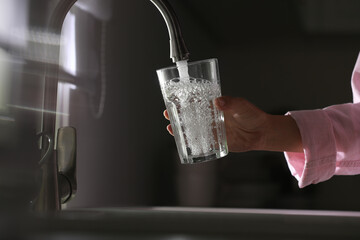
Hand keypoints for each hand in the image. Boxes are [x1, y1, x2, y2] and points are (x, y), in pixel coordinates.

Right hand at [163, 96, 302, 152]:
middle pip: (190, 115)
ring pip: (192, 129)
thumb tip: (218, 101)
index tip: (173, 99)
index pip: (196, 101)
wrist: (260, 132)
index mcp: (214, 106)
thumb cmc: (251, 115)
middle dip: (177, 115)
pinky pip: (201, 142)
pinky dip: (192, 143)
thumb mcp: (241, 106)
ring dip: (181, 129)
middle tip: (167, 114)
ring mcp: (212, 130)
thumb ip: (231, 103)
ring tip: (171, 129)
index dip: (184, 100)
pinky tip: (183, 143)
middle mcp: (211, 118)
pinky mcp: (215, 141)